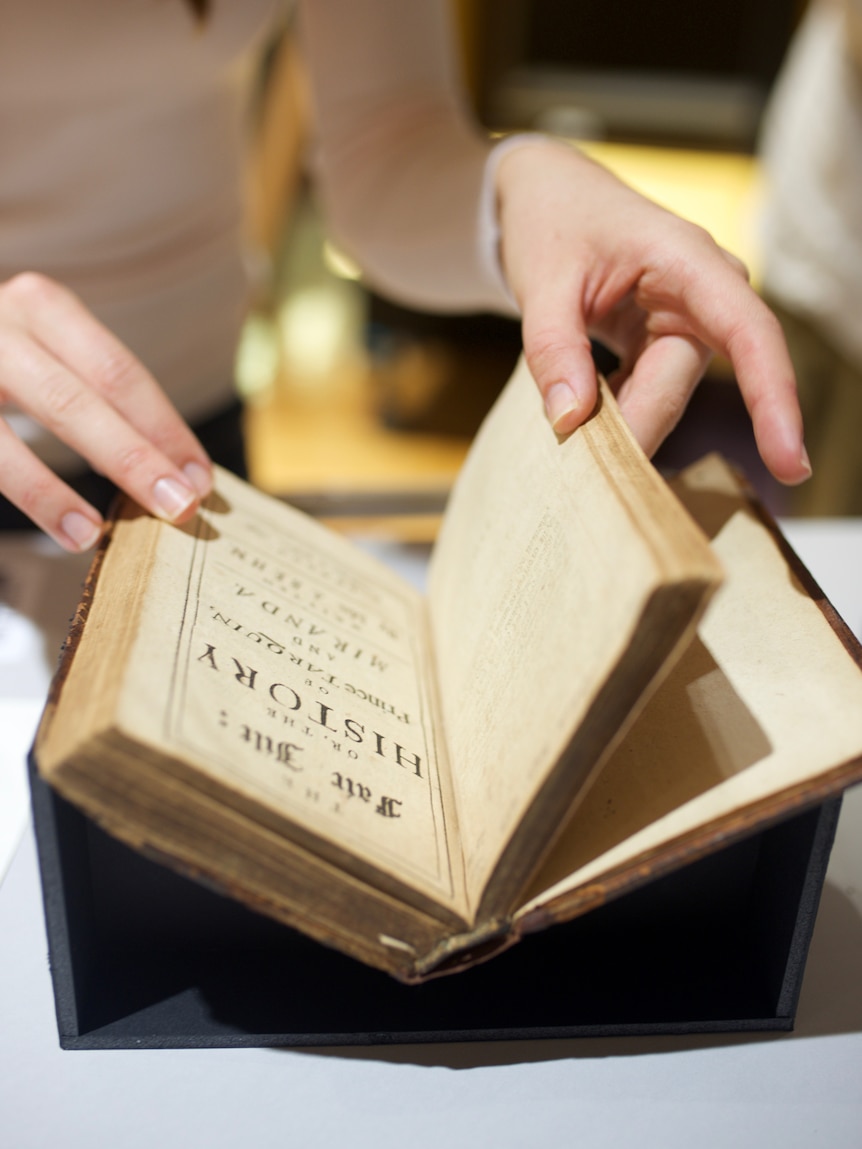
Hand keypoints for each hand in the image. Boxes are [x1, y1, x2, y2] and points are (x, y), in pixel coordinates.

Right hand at [0, 274, 212, 550]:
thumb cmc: (6, 360)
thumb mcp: (47, 354)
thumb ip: (97, 398)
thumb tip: (175, 471)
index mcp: (40, 307)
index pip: (118, 372)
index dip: (164, 428)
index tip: (202, 478)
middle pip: (73, 400)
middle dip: (132, 459)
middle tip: (181, 508)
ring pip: (2, 437)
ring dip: (51, 491)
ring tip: (96, 534)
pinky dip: (19, 494)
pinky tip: (48, 528)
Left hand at [494, 140, 809, 484]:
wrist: (546, 196)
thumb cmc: (553, 219)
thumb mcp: (541, 280)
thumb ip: (553, 349)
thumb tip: (570, 420)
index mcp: (689, 261)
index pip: (749, 335)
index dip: (772, 400)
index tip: (790, 461)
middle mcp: (702, 297)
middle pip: (679, 385)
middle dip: (638, 430)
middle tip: (583, 473)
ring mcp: (685, 325)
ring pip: (661, 398)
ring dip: (620, 426)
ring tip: (570, 446)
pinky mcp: (662, 347)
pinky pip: (644, 396)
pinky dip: (614, 416)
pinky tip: (581, 424)